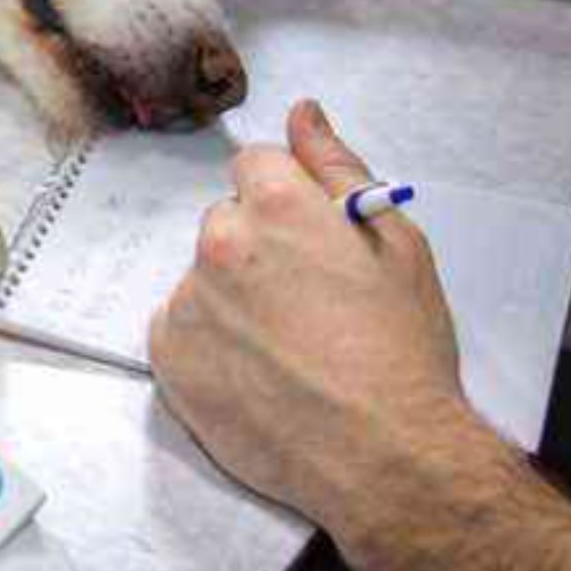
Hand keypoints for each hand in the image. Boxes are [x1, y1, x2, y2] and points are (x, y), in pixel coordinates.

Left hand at [148, 99, 521, 570]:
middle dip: (258, 250)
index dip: (288, 204)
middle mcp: (219, 244)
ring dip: (232, 299)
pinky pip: (180, 329)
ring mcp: (187, 303)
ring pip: (203, 279)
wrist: (383, 455)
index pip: (255, 168)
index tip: (312, 244)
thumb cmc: (401, 353)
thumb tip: (302, 114)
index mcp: (275, 206)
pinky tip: (257, 373)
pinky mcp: (169, 357)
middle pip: (226, 224)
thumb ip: (337, 168)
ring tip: (287, 350)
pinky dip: (210, 345)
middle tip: (308, 305)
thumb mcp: (395, 244)